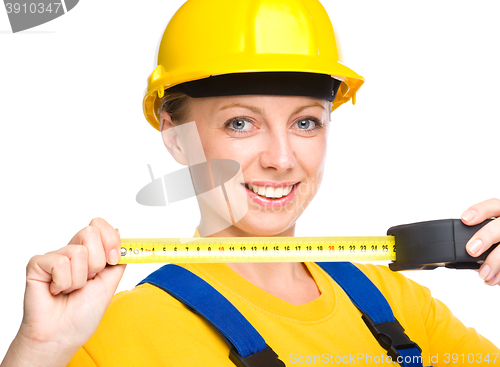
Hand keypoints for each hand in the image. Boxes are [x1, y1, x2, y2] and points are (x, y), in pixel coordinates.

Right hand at [2, 218, 125, 366]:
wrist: (62, 335)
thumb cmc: (83, 313)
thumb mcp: (110, 283)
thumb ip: (118, 259)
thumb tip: (121, 235)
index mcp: (89, 252)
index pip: (99, 225)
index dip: (110, 239)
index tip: (113, 259)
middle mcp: (72, 251)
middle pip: (91, 232)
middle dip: (97, 263)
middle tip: (88, 280)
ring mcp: (54, 256)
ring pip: (78, 252)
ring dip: (79, 279)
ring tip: (70, 290)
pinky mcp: (37, 264)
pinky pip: (59, 263)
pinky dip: (63, 283)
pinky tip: (56, 291)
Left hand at [462, 198, 499, 285]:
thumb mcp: (495, 234)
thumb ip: (483, 239)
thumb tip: (465, 257)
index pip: (494, 205)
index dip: (479, 210)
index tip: (465, 219)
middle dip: (486, 236)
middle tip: (471, 250)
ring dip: (496, 262)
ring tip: (484, 274)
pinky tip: (496, 280)